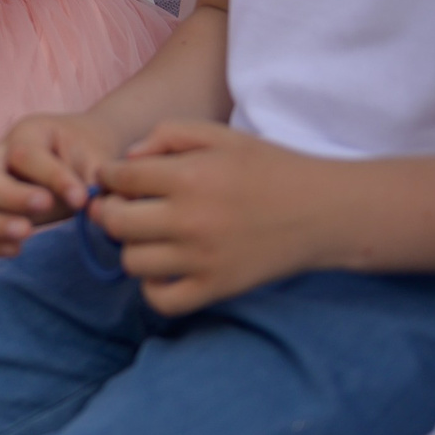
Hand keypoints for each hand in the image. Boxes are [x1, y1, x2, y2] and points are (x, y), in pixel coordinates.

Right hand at [0, 110, 123, 256]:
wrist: (78, 152)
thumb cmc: (85, 152)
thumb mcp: (95, 157)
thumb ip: (93, 179)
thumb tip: (89, 209)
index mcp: (26, 134)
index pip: (25, 154)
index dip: (52, 177)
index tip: (81, 199)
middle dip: (7, 197)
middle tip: (45, 207)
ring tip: (27, 234)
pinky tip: (18, 249)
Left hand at [92, 120, 330, 313]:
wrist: (323, 211)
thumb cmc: (268, 167)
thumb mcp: (219, 135)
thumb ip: (166, 134)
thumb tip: (126, 162)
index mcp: (189, 175)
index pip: (118, 178)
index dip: (110, 176)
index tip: (122, 179)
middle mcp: (191, 219)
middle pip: (115, 222)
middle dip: (112, 211)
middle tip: (128, 207)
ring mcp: (203, 259)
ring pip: (132, 262)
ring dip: (133, 247)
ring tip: (152, 235)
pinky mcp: (217, 288)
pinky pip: (161, 300)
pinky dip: (154, 287)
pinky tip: (167, 267)